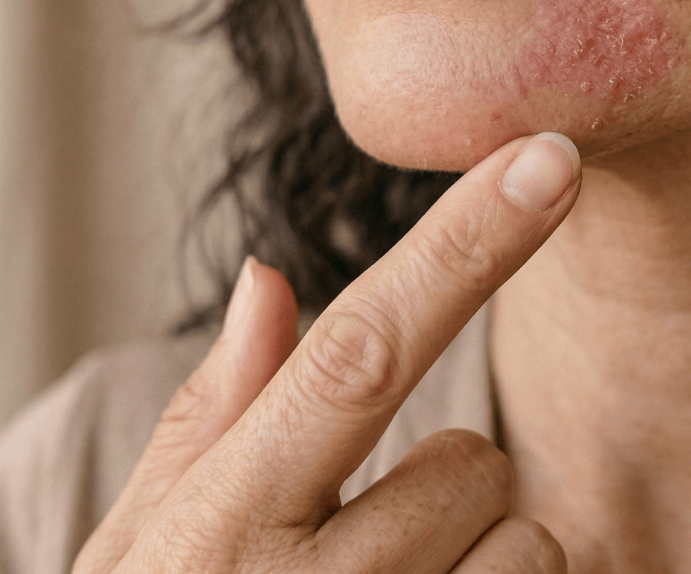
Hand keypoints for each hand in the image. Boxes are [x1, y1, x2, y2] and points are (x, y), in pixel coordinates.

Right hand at [74, 132, 580, 573]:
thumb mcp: (142, 555)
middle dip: (443, 490)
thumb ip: (213, 412)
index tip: (548, 157)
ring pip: (530, 544)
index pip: (365, 347)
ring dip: (482, 562)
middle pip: (476, 461)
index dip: (464, 242)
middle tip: (363, 553)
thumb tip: (271, 273)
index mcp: (225, 523)